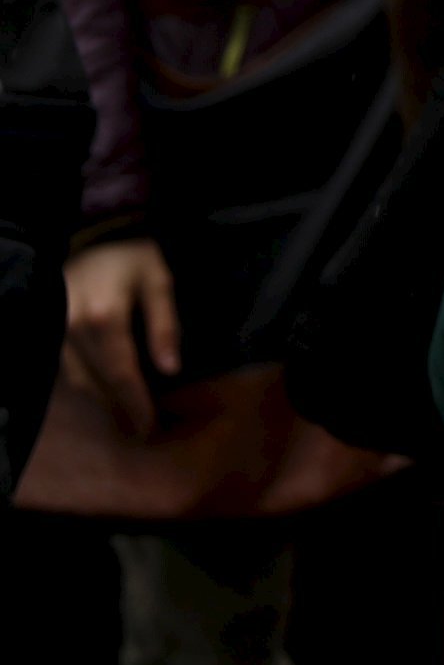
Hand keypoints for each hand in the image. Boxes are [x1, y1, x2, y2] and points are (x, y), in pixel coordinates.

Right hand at [62, 237, 177, 433]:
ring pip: (80, 381)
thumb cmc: (134, 258)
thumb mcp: (160, 282)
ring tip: (129, 416)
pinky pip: (68, 370)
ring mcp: (58, 333)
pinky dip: (89, 385)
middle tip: (143, 429)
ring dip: (104, 402)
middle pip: (98, 383)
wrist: (94, 235)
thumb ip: (165, 325)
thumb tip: (170, 370)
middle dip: (121, 409)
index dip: (135, 404)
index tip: (150, 427)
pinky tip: (108, 393)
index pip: (122, 374)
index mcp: (105, 318)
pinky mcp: (52, 333)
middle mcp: (74, 330)